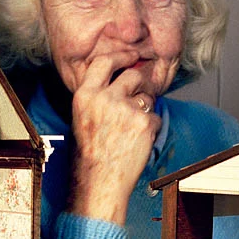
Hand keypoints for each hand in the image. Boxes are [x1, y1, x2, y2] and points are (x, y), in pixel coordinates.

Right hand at [67, 51, 159, 223]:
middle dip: (141, 84)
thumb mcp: (83, 118)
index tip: (131, 56)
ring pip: (147, 96)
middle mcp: (104, 99)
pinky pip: (155, 117)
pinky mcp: (143, 123)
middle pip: (133, 75)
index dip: (120, 56)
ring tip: (133, 129)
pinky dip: (151, 128)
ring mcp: (125, 110)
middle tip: (141, 96)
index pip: (104, 62)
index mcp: (85, 95)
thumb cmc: (90, 155)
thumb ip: (98, 96)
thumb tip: (121, 81)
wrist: (99, 182)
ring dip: (146, 108)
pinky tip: (138, 142)